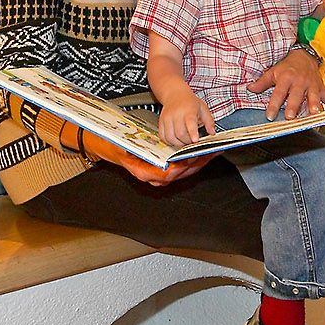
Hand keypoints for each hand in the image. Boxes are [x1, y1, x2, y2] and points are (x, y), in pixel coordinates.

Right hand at [81, 131, 212, 185]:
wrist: (110, 148)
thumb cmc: (116, 146)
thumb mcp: (121, 147)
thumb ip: (134, 153)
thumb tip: (148, 156)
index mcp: (145, 173)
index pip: (170, 173)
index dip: (184, 165)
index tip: (195, 155)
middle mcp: (154, 178)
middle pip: (182, 173)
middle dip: (198, 162)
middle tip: (212, 151)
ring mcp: (161, 176)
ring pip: (185, 172)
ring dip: (200, 161)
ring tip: (213, 150)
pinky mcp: (166, 171)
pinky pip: (183, 167)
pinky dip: (194, 160)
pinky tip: (204, 152)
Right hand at [159, 96, 216, 146]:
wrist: (175, 94)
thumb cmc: (189, 102)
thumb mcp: (203, 108)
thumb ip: (209, 122)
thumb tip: (212, 133)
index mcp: (188, 111)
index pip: (190, 122)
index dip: (192, 132)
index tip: (195, 140)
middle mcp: (176, 114)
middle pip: (180, 133)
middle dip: (187, 141)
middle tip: (192, 141)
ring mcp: (167, 118)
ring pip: (170, 137)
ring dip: (178, 143)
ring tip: (184, 140)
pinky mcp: (161, 122)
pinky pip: (163, 137)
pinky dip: (169, 142)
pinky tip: (175, 139)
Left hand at [246, 49, 324, 119]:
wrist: (304, 55)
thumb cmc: (287, 66)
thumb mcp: (273, 71)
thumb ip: (262, 82)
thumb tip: (249, 89)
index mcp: (286, 78)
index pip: (278, 93)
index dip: (273, 104)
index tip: (269, 116)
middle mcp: (300, 82)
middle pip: (296, 95)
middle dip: (294, 106)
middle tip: (290, 117)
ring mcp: (312, 84)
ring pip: (314, 95)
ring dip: (314, 104)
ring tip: (314, 113)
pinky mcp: (321, 87)